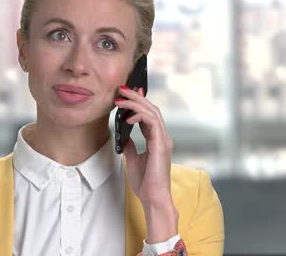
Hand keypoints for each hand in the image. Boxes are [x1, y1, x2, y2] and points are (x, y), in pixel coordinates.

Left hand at [115, 85, 178, 242]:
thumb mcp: (133, 159)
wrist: (153, 198)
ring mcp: (163, 140)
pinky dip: (140, 116)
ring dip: (136, 102)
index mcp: (157, 140)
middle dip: (137, 96)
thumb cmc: (145, 183)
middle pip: (151, 109)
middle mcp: (162, 137)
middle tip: (123, 88)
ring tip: (121, 96)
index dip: (139, 102)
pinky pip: (152, 123)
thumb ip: (130, 145)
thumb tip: (122, 135)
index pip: (149, 115)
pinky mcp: (161, 145)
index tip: (128, 93)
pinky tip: (128, 116)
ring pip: (152, 112)